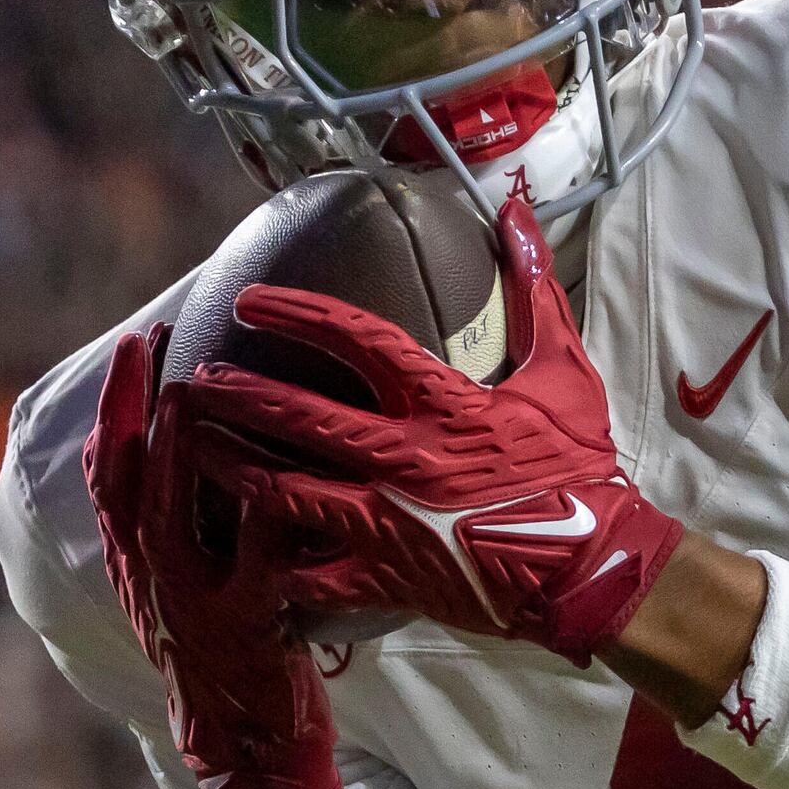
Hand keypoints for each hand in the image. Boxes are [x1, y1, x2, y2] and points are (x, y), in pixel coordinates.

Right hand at [83, 324, 345, 788]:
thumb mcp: (190, 593)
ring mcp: (194, 608)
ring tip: (188, 391)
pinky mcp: (247, 632)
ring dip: (174, 455)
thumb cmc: (234, 660)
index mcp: (139, 568)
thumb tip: (182, 458)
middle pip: (125, 481)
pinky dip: (256, 523)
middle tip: (142, 339)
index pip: (112, 474)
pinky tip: (269, 477)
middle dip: (129, 407)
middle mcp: (153, 583)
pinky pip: (249, 570)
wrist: (252, 754)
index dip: (116, 408)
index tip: (131, 348)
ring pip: (169, 520)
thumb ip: (181, 532)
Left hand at [173, 197, 683, 664]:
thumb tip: (517, 211)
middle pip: (302, 417)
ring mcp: (391, 523)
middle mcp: (406, 459)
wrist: (594, 567)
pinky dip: (275, 562)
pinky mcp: (389, 577)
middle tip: (200, 378)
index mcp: (445, 404)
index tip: (252, 301)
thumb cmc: (579, 467)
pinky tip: (239, 546)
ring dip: (234, 467)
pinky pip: (315, 573)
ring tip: (195, 446)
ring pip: (288, 493)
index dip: (299, 314)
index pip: (358, 341)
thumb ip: (533, 288)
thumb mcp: (564, 369)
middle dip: (242, 394)